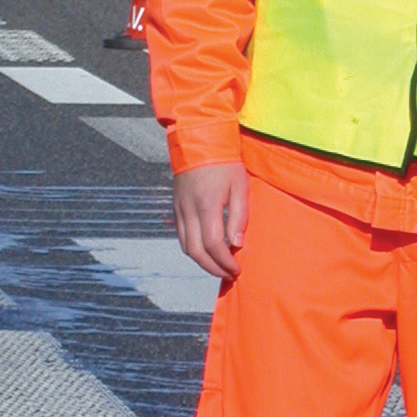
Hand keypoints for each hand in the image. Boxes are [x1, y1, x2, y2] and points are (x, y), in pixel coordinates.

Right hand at [174, 162, 249, 279]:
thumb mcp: (240, 186)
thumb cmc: (225, 163)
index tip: (237, 269)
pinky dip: (193, 249)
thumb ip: (239, 216)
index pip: (213, 244)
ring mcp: (179, 209)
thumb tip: (236, 244)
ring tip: (219, 266)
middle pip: (196, 251)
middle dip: (213, 268)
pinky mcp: (176, 207)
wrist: (198, 141)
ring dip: (202, 262)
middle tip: (229, 274)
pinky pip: (181, 236)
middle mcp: (188, 210)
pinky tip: (207, 252)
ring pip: (186, 247)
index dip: (225, 261)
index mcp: (206, 205)